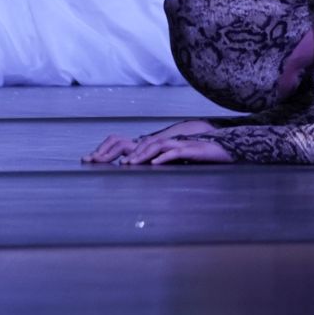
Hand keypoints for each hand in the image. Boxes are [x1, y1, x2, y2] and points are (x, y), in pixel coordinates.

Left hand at [85, 122, 231, 165]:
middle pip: (139, 143)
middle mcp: (165, 142)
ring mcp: (178, 144)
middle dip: (118, 151)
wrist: (223, 149)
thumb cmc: (198, 158)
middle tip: (100, 161)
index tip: (89, 159)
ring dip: (141, 156)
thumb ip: (154, 164)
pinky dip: (164, 157)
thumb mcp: (171, 163)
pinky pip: (175, 151)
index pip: (130, 144)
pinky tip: (155, 164)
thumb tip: (135, 173)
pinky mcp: (191, 149)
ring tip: (128, 165)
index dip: (109, 150)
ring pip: (155, 146)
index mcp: (158, 145)